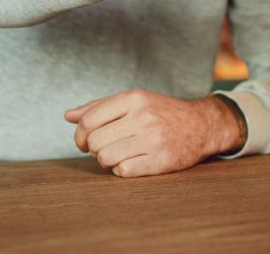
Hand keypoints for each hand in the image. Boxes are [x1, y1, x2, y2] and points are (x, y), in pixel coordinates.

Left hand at [64, 90, 244, 176]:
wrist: (201, 125)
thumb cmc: (161, 112)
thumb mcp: (134, 101)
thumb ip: (100, 106)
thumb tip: (68, 115)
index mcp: (134, 98)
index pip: (88, 120)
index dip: (79, 134)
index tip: (84, 141)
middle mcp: (143, 116)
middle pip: (94, 141)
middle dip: (93, 148)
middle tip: (105, 147)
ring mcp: (153, 139)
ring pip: (105, 157)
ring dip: (107, 160)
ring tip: (119, 154)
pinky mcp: (160, 160)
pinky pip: (123, 170)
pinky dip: (122, 169)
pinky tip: (133, 161)